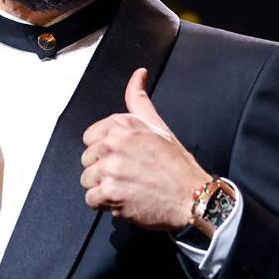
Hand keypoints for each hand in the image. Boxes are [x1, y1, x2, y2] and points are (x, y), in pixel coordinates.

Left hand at [80, 67, 211, 231]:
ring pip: (87, 179)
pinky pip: (91, 199)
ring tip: (126, 187)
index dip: (104, 150)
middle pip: (86, 159)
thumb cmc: (176, 165)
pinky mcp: (109, 193)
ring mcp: (110, 169)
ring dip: (102, 187)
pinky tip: (124, 199)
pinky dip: (105, 204)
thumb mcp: (159, 126)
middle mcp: (113, 143)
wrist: (192, 197)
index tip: (121, 157)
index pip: (90, 137)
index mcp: (123, 124)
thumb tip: (138, 74)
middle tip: (127, 174)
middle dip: (103, 170)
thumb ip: (139, 100)